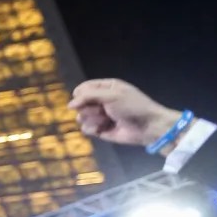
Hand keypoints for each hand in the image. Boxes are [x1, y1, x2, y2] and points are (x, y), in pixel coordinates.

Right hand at [68, 79, 182, 148]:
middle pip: (80, 103)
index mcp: (106, 88)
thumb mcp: (112, 95)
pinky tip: (103, 129)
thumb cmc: (132, 106)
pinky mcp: (100, 129)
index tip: (83, 99)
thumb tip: (69, 105)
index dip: (80, 94)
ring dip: (92, 119)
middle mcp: (101, 101)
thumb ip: (88, 96)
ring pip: (81, 117)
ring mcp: (100, 116)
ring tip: (105, 120)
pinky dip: (93, 129)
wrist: (147, 126)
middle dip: (88, 108)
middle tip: (102, 110)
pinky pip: (86, 128)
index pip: (83, 88)